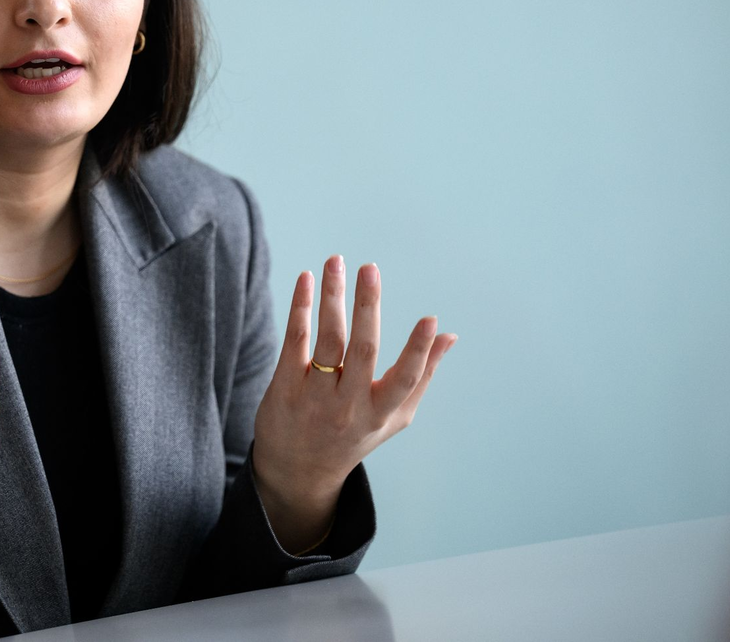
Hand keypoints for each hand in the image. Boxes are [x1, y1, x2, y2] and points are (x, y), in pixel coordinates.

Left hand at [252, 256, 454, 553]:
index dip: (420, 351)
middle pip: (362, 350)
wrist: (298, 471)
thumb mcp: (392, 417)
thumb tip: (449, 335)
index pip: (405, 379)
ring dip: (332, 297)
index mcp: (380, 411)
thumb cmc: (354, 435)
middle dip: (367, 306)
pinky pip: (294, 341)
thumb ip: (421, 376)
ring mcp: (314, 397)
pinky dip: (300, 308)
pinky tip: (305, 280)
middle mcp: (348, 406)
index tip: (430, 318)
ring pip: (327, 340)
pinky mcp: (284, 387)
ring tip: (336, 261)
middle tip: (370, 268)